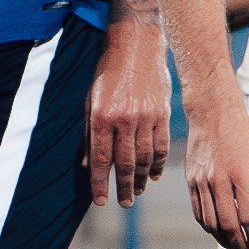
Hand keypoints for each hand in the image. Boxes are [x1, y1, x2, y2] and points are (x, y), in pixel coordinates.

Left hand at [85, 17, 177, 203]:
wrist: (136, 46)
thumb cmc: (108, 72)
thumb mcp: (90, 100)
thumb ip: (88, 134)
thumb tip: (86, 164)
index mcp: (102, 117)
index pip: (100, 159)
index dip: (100, 183)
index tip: (100, 201)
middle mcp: (124, 120)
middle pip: (126, 164)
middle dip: (124, 188)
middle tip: (124, 202)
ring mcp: (145, 118)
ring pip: (145, 158)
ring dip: (142, 179)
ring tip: (138, 191)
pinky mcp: (162, 114)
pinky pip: (161, 146)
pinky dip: (158, 164)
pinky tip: (155, 175)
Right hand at [185, 91, 248, 248]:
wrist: (213, 114)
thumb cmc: (243, 135)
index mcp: (240, 175)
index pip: (247, 218)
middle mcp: (219, 181)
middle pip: (227, 225)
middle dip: (239, 244)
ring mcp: (202, 182)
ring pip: (210, 222)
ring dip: (223, 240)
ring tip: (234, 246)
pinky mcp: (191, 181)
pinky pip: (198, 211)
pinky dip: (208, 227)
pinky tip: (218, 231)